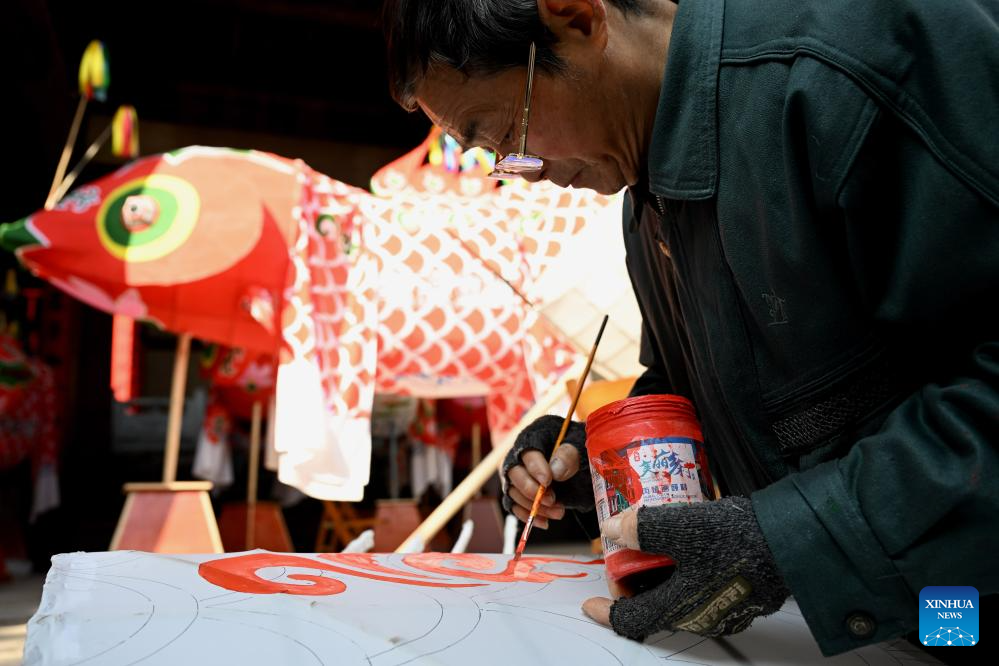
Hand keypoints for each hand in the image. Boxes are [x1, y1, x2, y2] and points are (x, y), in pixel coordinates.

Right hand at [501, 415, 593, 528]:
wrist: (584, 466)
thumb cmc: (582, 452)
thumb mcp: (581, 448)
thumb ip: (569, 455)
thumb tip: (555, 471)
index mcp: (536, 435)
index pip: (527, 450)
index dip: (534, 466)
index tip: (548, 481)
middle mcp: (520, 455)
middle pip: (514, 472)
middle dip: (530, 490)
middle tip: (551, 499)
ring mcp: (518, 474)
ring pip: (513, 492)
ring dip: (533, 506)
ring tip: (559, 513)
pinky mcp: (520, 492)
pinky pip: (515, 506)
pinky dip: (527, 516)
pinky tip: (544, 523)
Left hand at [582, 497, 789, 639]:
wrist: (794, 542)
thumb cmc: (741, 542)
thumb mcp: (682, 527)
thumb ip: (644, 528)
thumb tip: (614, 530)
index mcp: (679, 608)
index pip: (631, 619)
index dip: (607, 610)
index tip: (591, 604)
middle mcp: (699, 614)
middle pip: (652, 605)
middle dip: (633, 582)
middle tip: (624, 555)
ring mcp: (722, 605)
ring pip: (677, 594)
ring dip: (658, 572)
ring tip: (651, 540)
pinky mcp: (738, 591)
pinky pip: (699, 584)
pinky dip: (682, 568)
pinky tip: (684, 540)